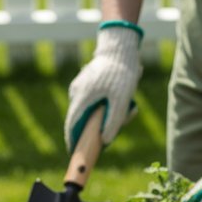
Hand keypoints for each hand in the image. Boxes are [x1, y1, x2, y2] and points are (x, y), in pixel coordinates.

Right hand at [64, 21, 142, 149]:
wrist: (120, 47)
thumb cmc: (121, 73)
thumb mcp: (122, 101)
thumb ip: (113, 122)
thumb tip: (105, 142)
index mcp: (81, 98)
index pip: (72, 125)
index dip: (72, 142)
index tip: (75, 155)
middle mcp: (77, 93)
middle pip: (82, 120)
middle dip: (97, 130)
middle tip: (116, 130)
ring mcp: (80, 87)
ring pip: (90, 111)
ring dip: (107, 116)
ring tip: (129, 109)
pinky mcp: (87, 83)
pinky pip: (94, 102)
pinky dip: (107, 106)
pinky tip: (124, 100)